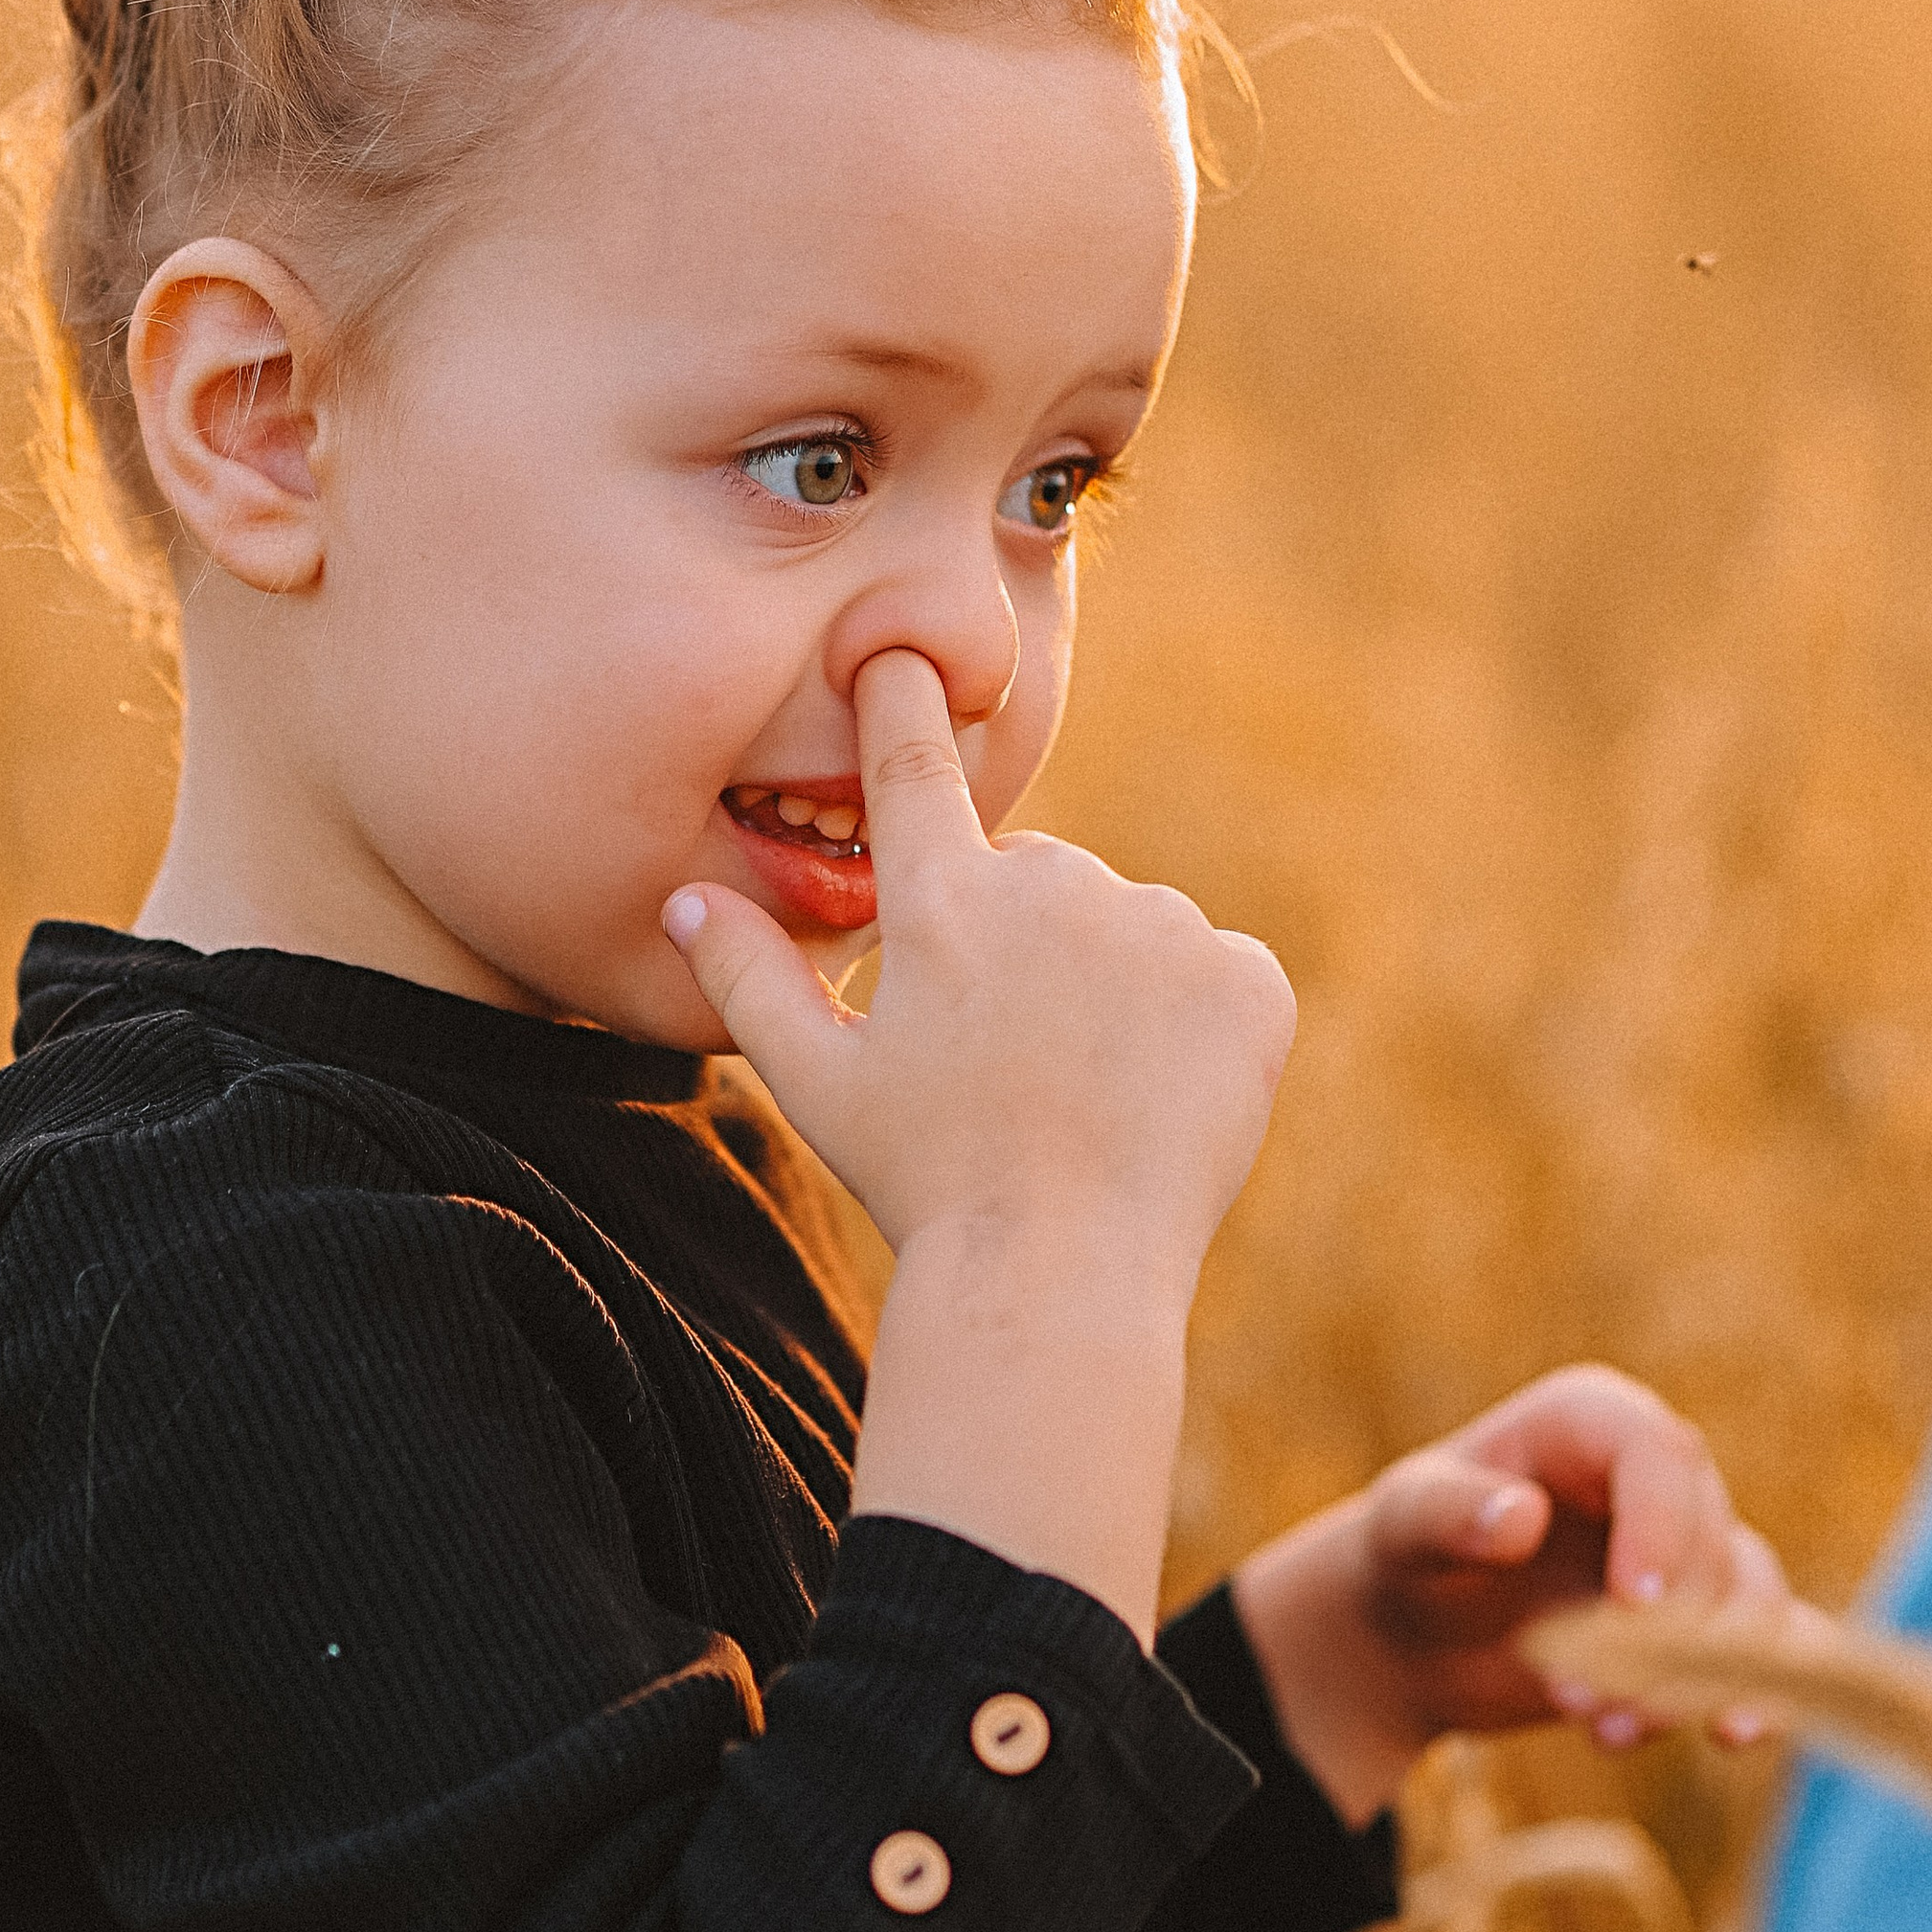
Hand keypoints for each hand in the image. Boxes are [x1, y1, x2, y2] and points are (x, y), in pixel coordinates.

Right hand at [663, 649, 1294, 1646]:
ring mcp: (1159, 927)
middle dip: (1028, 951)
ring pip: (1130, 934)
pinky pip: (1218, 981)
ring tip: (1083, 1099)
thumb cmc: (923, 1186)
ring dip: (1113, 991)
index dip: (903, 703)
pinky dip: (1198, 1030)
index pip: (913, 767)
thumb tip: (686, 900)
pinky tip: (1159, 1102)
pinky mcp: (1245, 981)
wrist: (1061, 1277)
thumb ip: (749, 977)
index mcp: (941, 902)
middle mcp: (1054, 886)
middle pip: (1040, 885)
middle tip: (1010, 1068)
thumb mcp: (817, 1086)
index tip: (902, 654)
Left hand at [1231, 1363, 1800, 1824]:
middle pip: (1709, 1537)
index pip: (1658, 1451)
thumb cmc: (1411, 1551)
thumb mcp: (1402, 1525)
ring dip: (1695, 1676)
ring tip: (1607, 1729)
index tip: (1634, 1609)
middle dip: (1660, 1629)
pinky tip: (1729, 1735)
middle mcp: (1657, 1475)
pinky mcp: (1705, 1622)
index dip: (1662, 1526)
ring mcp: (1690, 1549)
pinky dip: (1755, 1693)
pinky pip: (1764, 1652)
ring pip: (1744, 1602)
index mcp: (1589, 1420)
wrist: (1421, 1630)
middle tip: (1574, 1697)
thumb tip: (1519, 1518)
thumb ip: (1447, 1514)